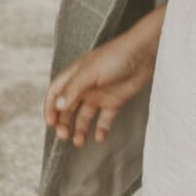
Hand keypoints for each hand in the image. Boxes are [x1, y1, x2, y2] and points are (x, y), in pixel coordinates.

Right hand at [45, 9, 163, 146]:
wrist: (144, 53)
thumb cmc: (116, 56)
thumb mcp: (91, 71)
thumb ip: (74, 89)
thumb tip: (58, 106)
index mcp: (75, 75)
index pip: (56, 92)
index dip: (50, 107)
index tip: (50, 123)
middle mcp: (85, 86)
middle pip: (68, 108)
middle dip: (64, 123)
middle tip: (64, 135)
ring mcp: (99, 95)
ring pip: (84, 116)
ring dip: (80, 129)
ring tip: (79, 142)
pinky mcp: (114, 101)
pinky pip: (104, 119)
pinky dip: (101, 129)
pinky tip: (99, 137)